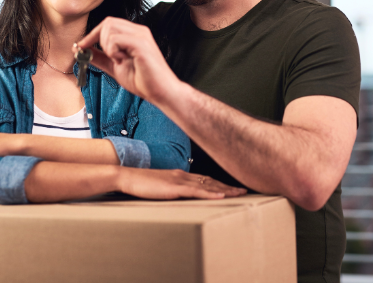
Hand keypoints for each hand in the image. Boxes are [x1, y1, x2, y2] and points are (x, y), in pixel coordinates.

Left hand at [76, 17, 178, 104]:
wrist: (160, 92)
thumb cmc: (142, 80)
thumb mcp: (115, 67)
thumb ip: (100, 57)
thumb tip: (82, 50)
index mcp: (134, 34)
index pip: (108, 24)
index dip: (91, 34)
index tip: (80, 46)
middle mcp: (138, 30)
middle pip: (107, 22)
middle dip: (98, 39)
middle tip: (107, 57)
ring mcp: (141, 35)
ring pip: (109, 29)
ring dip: (108, 47)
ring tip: (119, 60)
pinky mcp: (141, 44)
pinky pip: (116, 39)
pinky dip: (113, 51)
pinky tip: (123, 60)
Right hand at [117, 167, 246, 199]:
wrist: (127, 177)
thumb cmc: (140, 184)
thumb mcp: (159, 187)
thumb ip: (170, 189)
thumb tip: (178, 196)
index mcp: (180, 175)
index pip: (205, 179)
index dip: (220, 183)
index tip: (233, 187)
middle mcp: (183, 175)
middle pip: (211, 180)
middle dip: (229, 186)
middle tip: (245, 190)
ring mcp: (179, 180)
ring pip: (208, 184)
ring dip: (225, 189)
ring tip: (240, 193)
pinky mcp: (174, 187)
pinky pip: (196, 191)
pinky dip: (210, 193)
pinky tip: (221, 195)